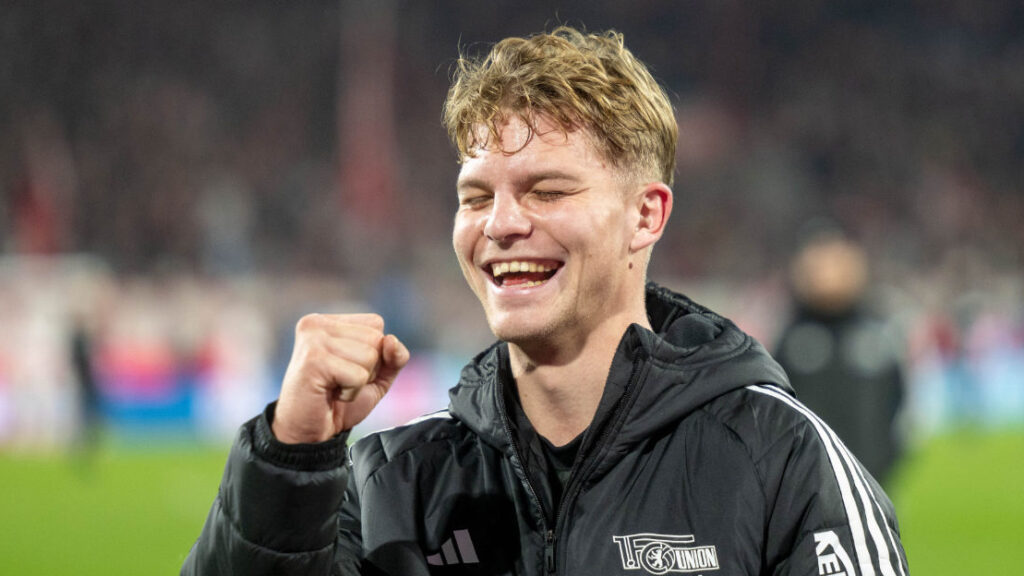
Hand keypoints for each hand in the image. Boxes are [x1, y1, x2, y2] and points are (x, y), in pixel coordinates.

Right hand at [272, 313, 409, 443]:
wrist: (308, 433)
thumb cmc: (338, 403)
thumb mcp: (376, 377)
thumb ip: (394, 356)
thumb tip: (392, 340)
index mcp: (328, 321)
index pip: (375, 324)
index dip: (374, 353)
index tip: (346, 369)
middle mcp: (316, 324)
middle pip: (375, 338)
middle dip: (367, 368)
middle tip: (339, 381)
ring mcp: (313, 340)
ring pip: (370, 356)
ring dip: (358, 382)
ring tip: (334, 387)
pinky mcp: (314, 360)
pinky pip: (358, 376)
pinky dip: (350, 392)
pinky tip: (330, 394)